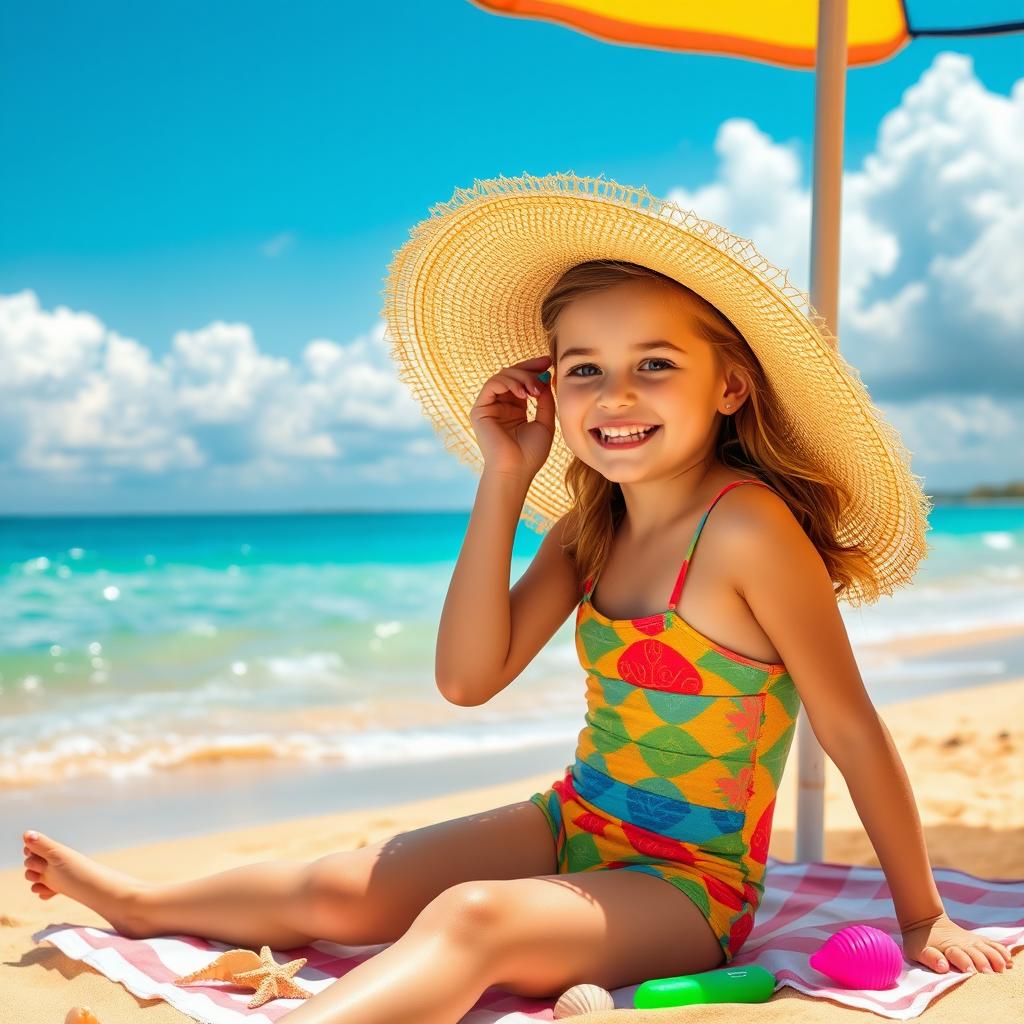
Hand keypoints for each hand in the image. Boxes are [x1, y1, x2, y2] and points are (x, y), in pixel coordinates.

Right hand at [469, 354, 554, 480]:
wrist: (516, 470)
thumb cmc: (530, 453)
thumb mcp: (545, 422)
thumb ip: (545, 400)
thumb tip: (546, 377)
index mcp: (514, 409)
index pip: (521, 381)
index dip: (534, 369)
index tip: (549, 363)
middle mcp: (500, 406)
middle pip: (511, 374)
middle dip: (529, 367)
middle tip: (545, 366)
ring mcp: (489, 407)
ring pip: (502, 376)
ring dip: (521, 377)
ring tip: (534, 389)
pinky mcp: (480, 410)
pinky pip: (492, 384)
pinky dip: (508, 383)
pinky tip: (523, 393)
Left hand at [901, 912, 1014, 974]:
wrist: (925, 920)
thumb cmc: (920, 941)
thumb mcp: (918, 950)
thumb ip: (930, 958)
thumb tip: (943, 966)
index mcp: (948, 947)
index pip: (959, 956)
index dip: (966, 964)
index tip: (971, 973)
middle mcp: (963, 944)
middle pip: (978, 954)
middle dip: (985, 964)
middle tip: (990, 975)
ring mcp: (972, 941)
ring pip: (989, 949)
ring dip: (997, 959)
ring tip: (1003, 968)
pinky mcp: (978, 940)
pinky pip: (994, 945)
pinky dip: (1002, 952)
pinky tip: (1009, 962)